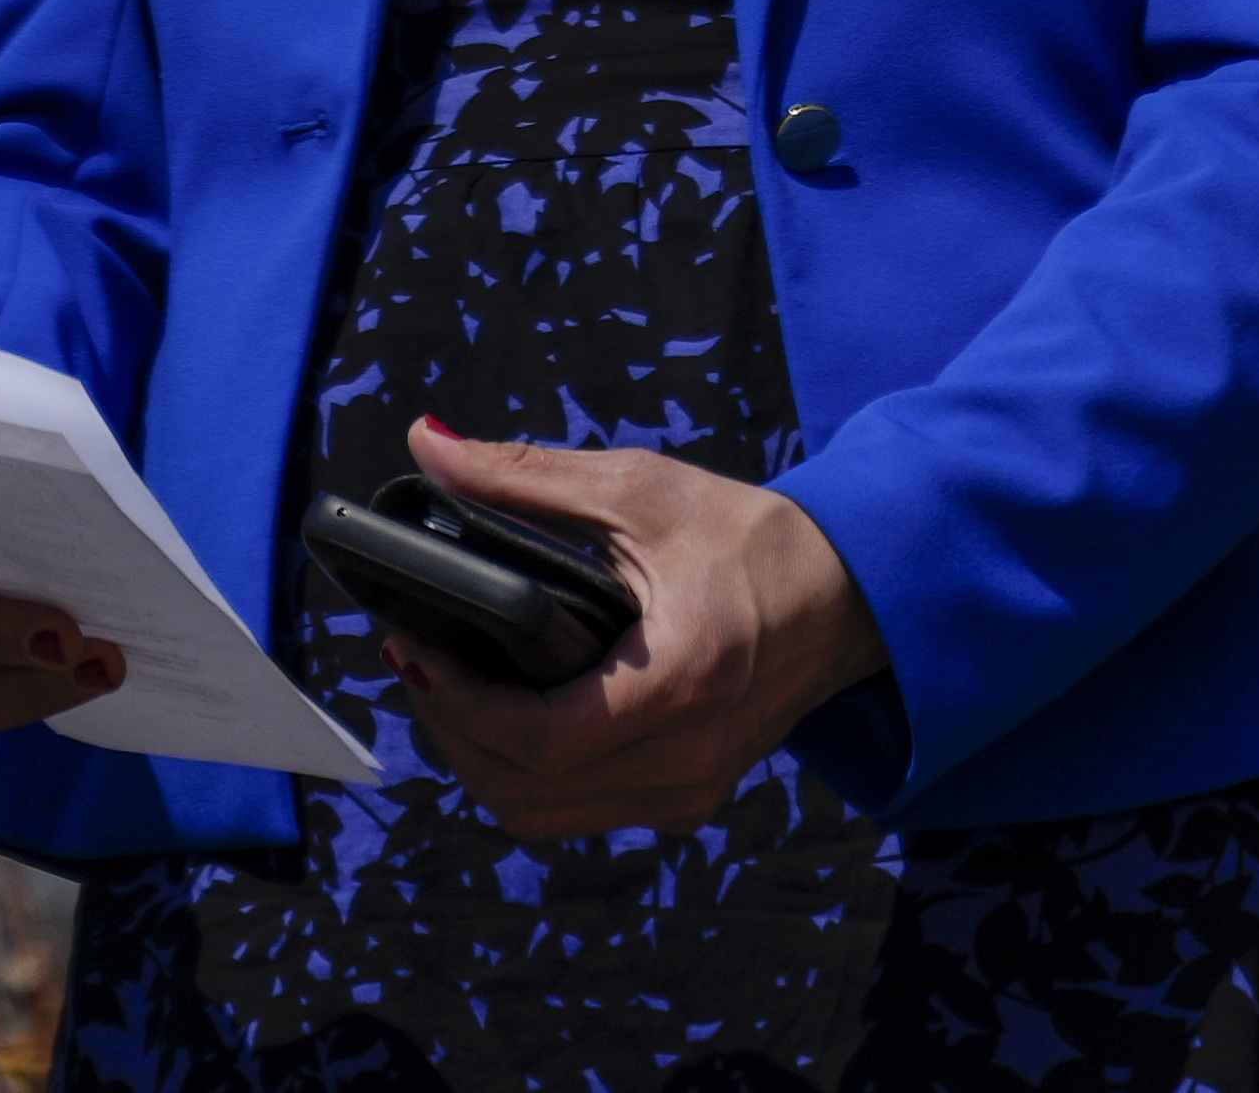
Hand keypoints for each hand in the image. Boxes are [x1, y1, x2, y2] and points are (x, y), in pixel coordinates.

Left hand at [373, 420, 883, 838]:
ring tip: (446, 684)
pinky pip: (579, 811)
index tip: (414, 646)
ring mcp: (687, 791)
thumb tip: (426, 444)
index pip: (539, 739)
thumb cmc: (748, 538)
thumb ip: (525, 475)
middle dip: (451, 730)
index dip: (459, 702)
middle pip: (526, 790)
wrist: (845, 596)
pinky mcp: (685, 799)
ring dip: (479, 760)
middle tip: (414, 657)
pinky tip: (500, 713)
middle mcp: (684, 759)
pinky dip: (524, 775)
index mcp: (680, 681)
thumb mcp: (638, 489)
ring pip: (543, 815)